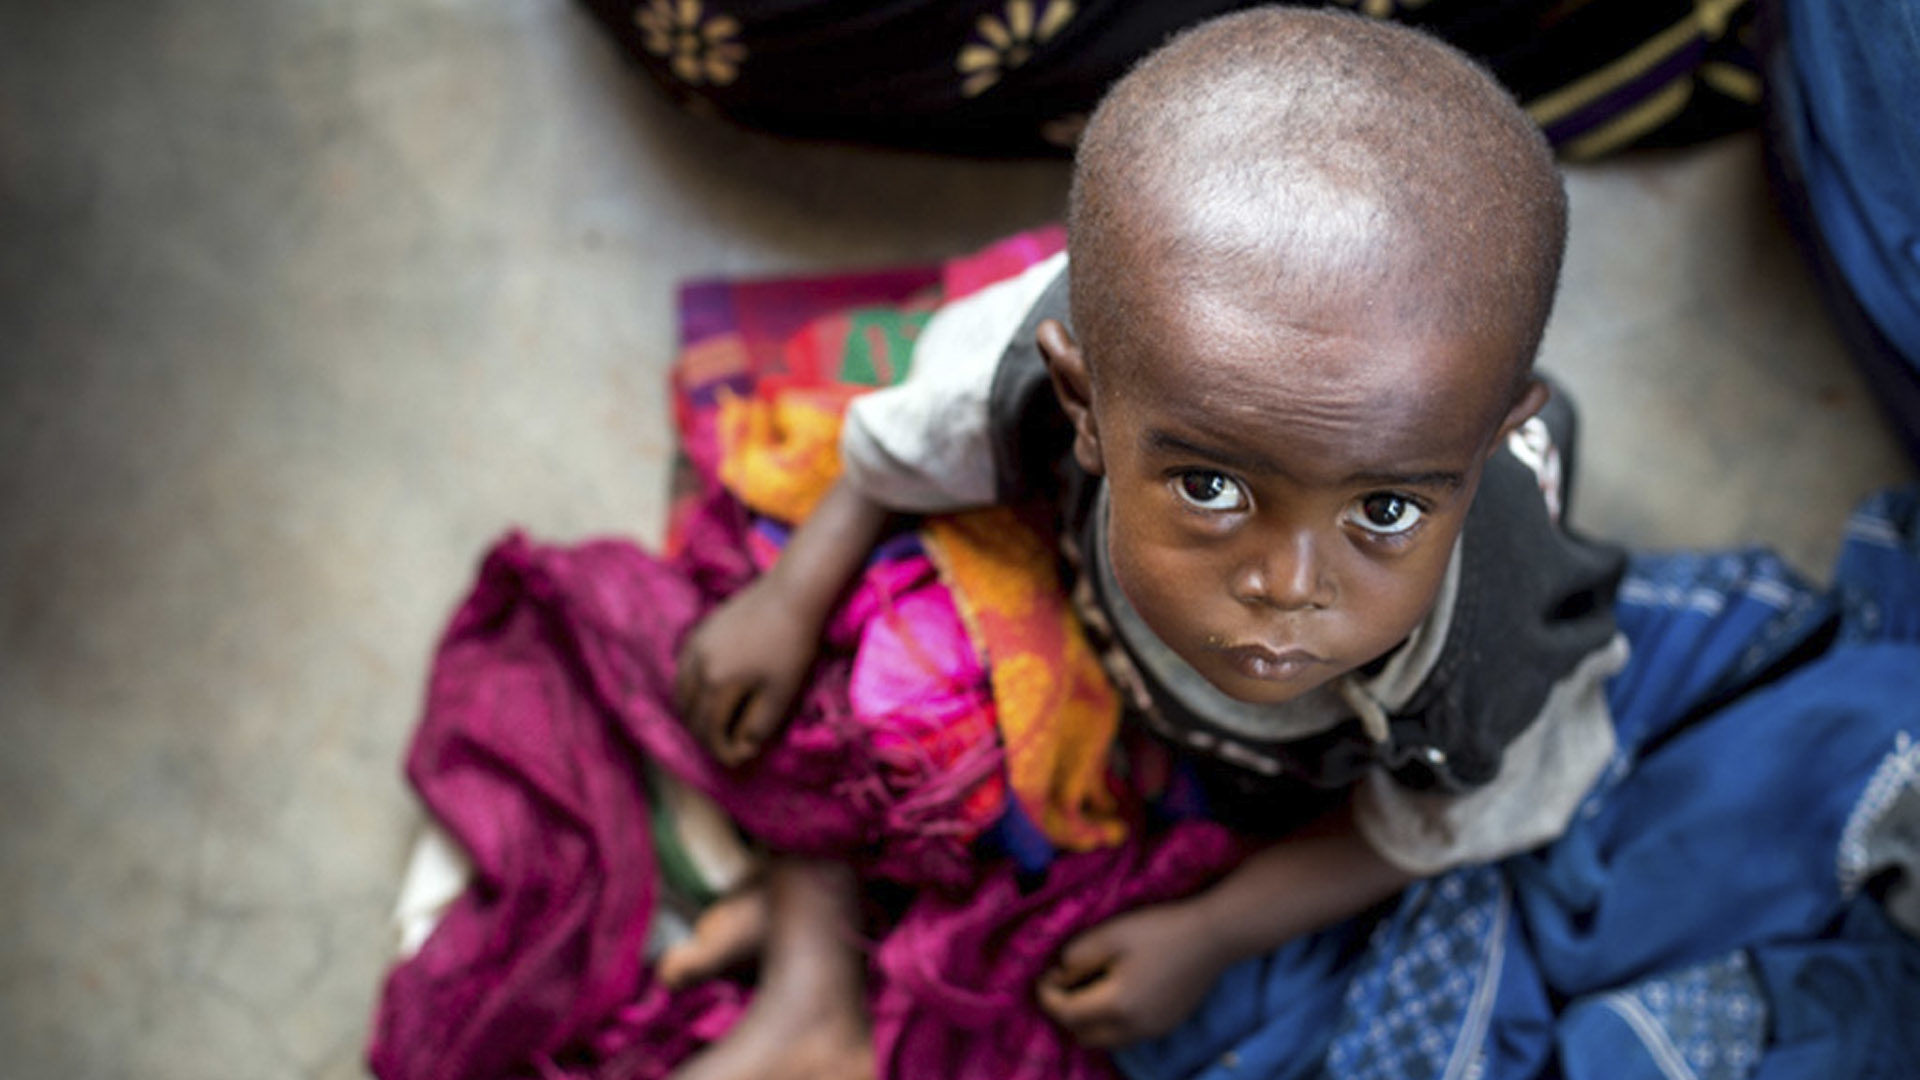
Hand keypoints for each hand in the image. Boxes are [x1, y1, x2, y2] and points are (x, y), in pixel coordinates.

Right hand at [674, 574, 820, 766]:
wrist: (791, 594)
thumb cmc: (791, 645)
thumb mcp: (781, 693)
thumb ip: (758, 726)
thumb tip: (741, 749)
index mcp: (716, 683)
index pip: (709, 730)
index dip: (722, 750)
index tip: (739, 759)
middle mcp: (696, 665)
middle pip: (690, 714)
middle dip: (706, 736)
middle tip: (727, 746)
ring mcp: (694, 645)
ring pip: (681, 692)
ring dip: (694, 713)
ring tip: (717, 724)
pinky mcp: (699, 631)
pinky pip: (684, 670)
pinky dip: (691, 689)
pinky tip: (709, 693)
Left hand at [1035, 901, 1230, 1047]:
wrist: (1214, 937)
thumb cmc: (1160, 930)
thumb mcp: (1110, 934)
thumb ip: (1077, 957)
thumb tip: (1060, 975)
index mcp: (1117, 1005)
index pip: (1067, 1014)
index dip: (1048, 996)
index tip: (1045, 976)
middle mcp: (1134, 1028)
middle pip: (1083, 1035)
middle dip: (1066, 1012)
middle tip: (1064, 982)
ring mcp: (1153, 1031)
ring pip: (1105, 1040)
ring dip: (1089, 1020)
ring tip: (1089, 987)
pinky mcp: (1166, 1026)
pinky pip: (1126, 1035)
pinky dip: (1111, 1022)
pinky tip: (1116, 991)